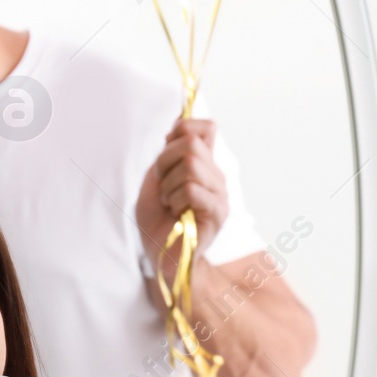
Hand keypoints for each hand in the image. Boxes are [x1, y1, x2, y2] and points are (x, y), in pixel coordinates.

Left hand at [134, 117, 228, 277]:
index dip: (182, 130)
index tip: (165, 153)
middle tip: (161, 185)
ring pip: (191, 165)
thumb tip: (178, 124)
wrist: (159, 252)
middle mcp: (216, 175)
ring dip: (169, 184)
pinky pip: (192, 189)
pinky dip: (175, 199)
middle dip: (165, 161)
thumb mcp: (156, 177)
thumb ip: (168, 152)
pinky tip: (176, 212)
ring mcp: (220, 194)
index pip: (206, 127)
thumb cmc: (157, 219)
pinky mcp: (218, 212)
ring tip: (169, 202)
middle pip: (192, 142)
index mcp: (203, 164)